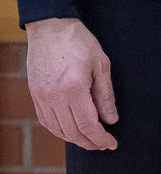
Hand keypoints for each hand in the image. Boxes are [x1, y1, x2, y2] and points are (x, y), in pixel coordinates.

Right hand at [25, 17, 117, 150]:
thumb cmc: (79, 42)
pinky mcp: (35, 95)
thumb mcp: (101, 65)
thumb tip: (111, 119)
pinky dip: (60, 130)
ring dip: (75, 139)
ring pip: (57, 129)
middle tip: (104, 145)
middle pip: (72, 132)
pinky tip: (72, 131)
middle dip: (90, 142)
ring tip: (90, 140)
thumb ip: (105, 95)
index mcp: (74, 88)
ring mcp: (41, 97)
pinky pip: (47, 121)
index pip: (87, 125)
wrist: (51, 28)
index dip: (100, 138)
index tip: (112, 143)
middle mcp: (54, 97)